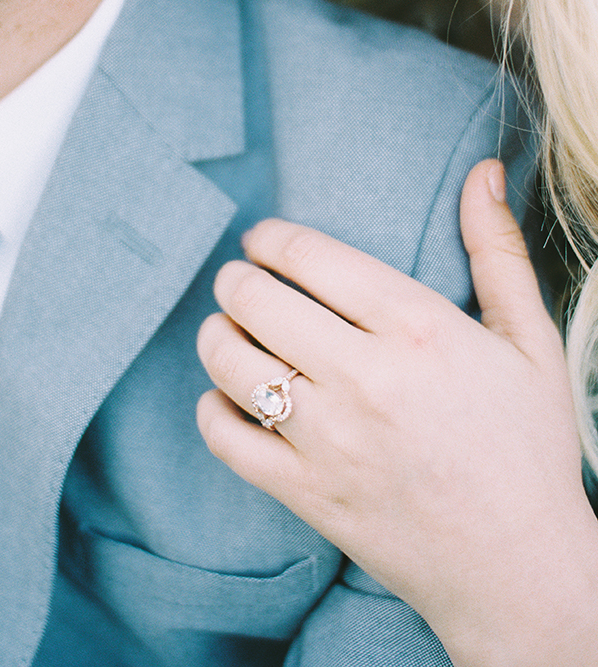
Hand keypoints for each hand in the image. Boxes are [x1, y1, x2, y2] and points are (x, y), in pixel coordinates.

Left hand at [197, 160, 597, 666]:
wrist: (521, 569)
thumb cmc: (527, 448)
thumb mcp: (530, 341)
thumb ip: (497, 250)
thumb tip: (483, 172)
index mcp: (419, 329)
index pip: (311, 256)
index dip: (270, 237)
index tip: (260, 238)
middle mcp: (367, 378)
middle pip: (258, 301)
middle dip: (235, 279)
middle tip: (237, 279)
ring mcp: (332, 441)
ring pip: (232, 364)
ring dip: (217, 334)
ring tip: (226, 327)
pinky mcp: (308, 495)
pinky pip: (227, 440)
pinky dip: (211, 410)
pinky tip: (226, 396)